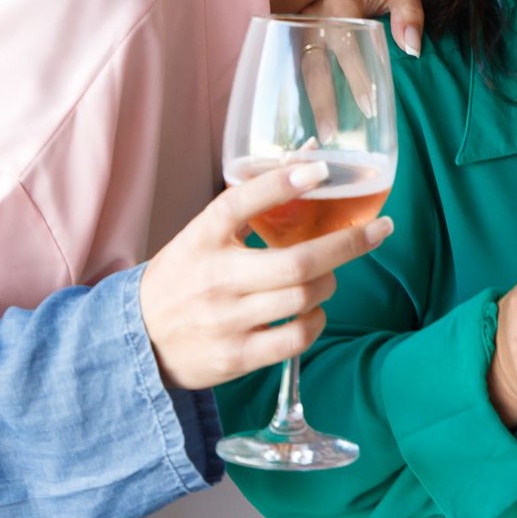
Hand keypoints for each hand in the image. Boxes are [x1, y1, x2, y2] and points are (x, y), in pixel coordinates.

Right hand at [139, 162, 393, 390]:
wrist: (136, 340)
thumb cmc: (183, 277)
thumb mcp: (204, 234)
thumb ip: (253, 200)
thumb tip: (311, 160)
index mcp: (201, 238)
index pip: (239, 202)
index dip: (281, 182)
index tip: (321, 168)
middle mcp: (214, 278)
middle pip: (296, 262)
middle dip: (347, 244)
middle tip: (380, 231)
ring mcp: (226, 321)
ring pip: (302, 298)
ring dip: (329, 283)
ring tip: (328, 276)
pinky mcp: (236, 357)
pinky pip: (295, 338)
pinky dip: (315, 321)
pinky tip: (312, 310)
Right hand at [299, 0, 426, 140]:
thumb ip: (410, 12)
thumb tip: (412, 48)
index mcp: (337, 2)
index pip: (346, 47)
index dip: (357, 78)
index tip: (369, 107)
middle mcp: (309, 14)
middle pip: (313, 63)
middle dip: (322, 100)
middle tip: (332, 133)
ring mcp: (293, 26)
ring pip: (296, 69)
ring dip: (304, 102)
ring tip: (316, 134)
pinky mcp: (286, 36)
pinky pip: (287, 67)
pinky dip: (293, 92)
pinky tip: (299, 119)